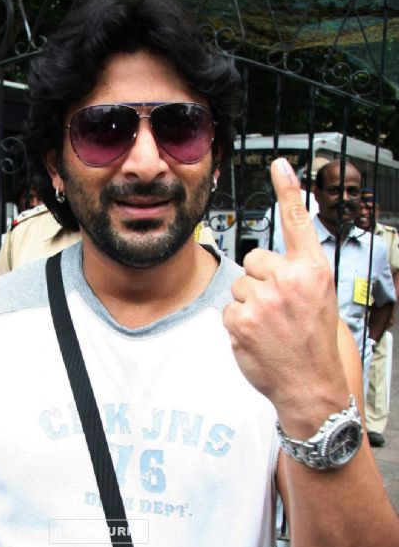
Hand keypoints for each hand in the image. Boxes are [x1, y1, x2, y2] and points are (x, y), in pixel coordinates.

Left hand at [223, 158, 347, 432]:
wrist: (309, 384)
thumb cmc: (312, 341)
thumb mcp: (319, 298)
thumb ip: (297, 272)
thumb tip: (265, 260)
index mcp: (313, 270)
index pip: (298, 222)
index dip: (288, 190)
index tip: (279, 163)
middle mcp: (289, 279)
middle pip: (253, 260)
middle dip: (259, 281)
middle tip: (278, 309)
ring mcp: (263, 299)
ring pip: (238, 286)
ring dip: (247, 304)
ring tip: (269, 326)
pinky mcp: (240, 319)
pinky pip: (228, 309)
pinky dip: (237, 324)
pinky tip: (256, 337)